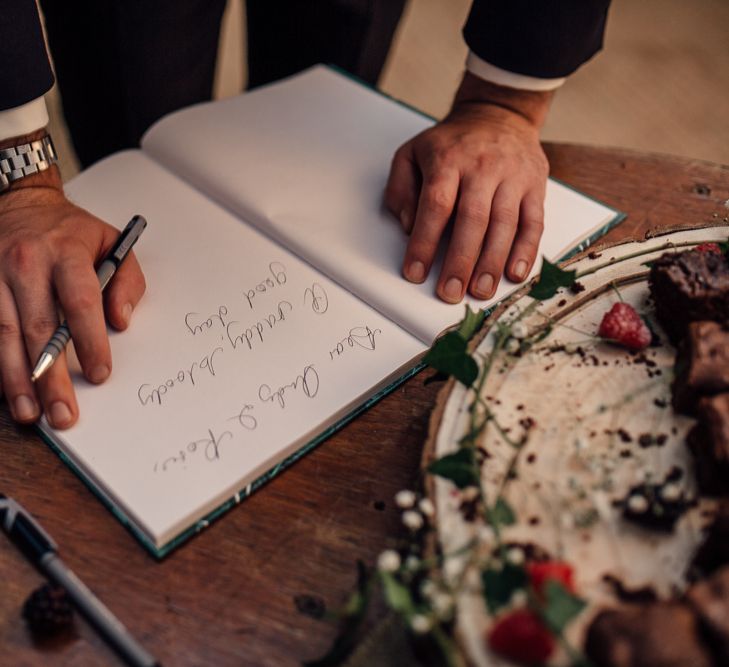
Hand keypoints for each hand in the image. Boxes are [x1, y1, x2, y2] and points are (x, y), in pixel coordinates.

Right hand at [0, 155, 144, 428]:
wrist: (21, 204)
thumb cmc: (72, 232)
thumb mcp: (113, 244)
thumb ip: (127, 283)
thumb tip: (121, 322)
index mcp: (66, 253)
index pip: (81, 302)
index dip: (90, 341)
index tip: (100, 373)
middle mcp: (26, 265)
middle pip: (39, 328)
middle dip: (51, 377)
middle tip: (64, 413)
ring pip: (3, 335)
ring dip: (15, 379)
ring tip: (30, 413)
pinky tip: (6, 390)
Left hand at [385, 73, 552, 302]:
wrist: (497, 115)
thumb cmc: (450, 144)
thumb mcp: (411, 154)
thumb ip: (401, 190)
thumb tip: (409, 227)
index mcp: (447, 160)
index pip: (436, 205)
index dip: (425, 242)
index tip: (415, 272)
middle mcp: (482, 167)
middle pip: (472, 219)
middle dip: (460, 260)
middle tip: (450, 292)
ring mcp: (512, 176)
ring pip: (505, 224)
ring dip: (492, 262)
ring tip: (480, 291)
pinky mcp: (535, 185)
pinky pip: (534, 221)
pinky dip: (526, 250)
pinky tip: (514, 273)